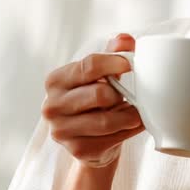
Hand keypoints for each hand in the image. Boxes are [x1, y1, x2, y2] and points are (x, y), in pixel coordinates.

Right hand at [42, 34, 144, 168]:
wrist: (90, 139)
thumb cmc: (94, 100)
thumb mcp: (100, 74)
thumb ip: (112, 53)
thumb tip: (125, 39)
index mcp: (55, 81)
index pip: (88, 66)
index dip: (114, 63)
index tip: (131, 64)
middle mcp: (52, 106)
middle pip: (99, 94)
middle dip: (120, 94)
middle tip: (128, 95)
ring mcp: (62, 131)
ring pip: (107, 121)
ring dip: (129, 115)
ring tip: (137, 111)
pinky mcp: (77, 150)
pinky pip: (112, 139)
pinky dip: (128, 131)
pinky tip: (132, 125)